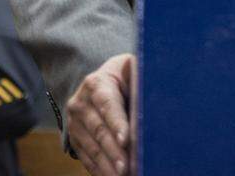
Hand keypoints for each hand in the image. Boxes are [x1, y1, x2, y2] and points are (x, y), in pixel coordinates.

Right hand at [66, 53, 133, 175]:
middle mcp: (81, 103)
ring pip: (92, 147)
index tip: (126, 140)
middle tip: (126, 167)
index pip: (107, 104)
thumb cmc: (124, 77)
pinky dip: (99, 170)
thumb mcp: (130, 69)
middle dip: (113, 151)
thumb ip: (140, 75)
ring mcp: (75, 123)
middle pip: (99, 130)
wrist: (101, 83)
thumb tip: (160, 81)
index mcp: (96, 83)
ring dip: (107, 165)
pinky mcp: (75, 139)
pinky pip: (86, 157)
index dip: (117, 123)